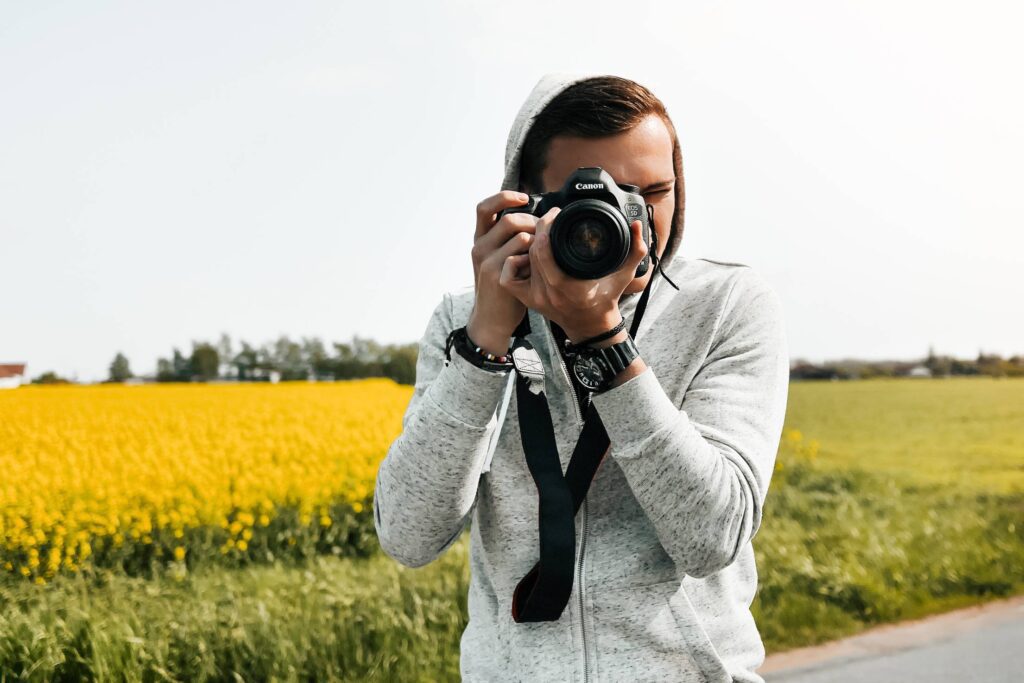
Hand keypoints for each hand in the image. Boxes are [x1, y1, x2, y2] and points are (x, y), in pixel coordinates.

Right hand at [468, 190, 538, 354]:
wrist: (491, 318)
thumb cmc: (502, 287)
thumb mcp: (498, 259)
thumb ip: (508, 240)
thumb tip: (533, 219)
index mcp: (480, 240)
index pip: (485, 207)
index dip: (504, 197)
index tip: (525, 198)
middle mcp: (479, 247)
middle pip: (509, 219)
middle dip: (532, 222)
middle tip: (544, 233)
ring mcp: (487, 261)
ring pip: (519, 235)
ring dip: (537, 239)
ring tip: (542, 251)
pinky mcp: (498, 275)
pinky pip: (523, 255)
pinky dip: (535, 256)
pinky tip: (537, 265)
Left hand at [499, 206, 649, 342]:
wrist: (592, 326)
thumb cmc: (606, 298)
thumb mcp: (624, 274)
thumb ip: (635, 250)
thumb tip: (638, 226)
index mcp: (569, 286)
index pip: (545, 250)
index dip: (548, 227)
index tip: (557, 214)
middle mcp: (549, 292)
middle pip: (533, 251)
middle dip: (540, 228)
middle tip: (551, 217)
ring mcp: (536, 297)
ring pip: (522, 260)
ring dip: (529, 242)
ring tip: (541, 231)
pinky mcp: (529, 300)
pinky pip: (509, 278)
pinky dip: (513, 263)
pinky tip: (526, 254)